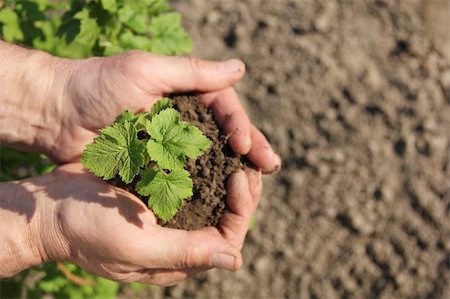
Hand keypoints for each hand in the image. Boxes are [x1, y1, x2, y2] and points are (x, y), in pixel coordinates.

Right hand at [0, 163, 261, 284]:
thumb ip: (184, 252)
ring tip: (238, 149)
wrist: (49, 207)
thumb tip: (235, 260)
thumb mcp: (136, 245)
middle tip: (249, 160)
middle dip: (242, 191)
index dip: (243, 210)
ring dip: (227, 174)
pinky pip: (190, 181)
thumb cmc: (88, 229)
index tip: (243, 177)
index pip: (227, 239)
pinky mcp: (158, 193)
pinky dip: (204, 164)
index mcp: (178, 257)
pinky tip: (211, 144)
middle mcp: (179, 237)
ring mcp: (169, 214)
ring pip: (212, 197)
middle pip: (225, 217)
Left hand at [45, 51, 280, 171]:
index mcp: (184, 93)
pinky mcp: (155, 166)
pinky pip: (184, 176)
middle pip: (223, 135)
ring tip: (254, 186)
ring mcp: (169, 144)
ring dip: (232, 171)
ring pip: (209, 158)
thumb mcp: (145, 71)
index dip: (240, 125)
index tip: (247, 144)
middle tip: (269, 166)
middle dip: (248, 150)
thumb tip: (241, 69)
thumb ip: (192, 72)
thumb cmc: (97, 85)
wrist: (56, 115)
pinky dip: (204, 187)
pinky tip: (221, 199)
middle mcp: (181, 119)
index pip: (223, 107)